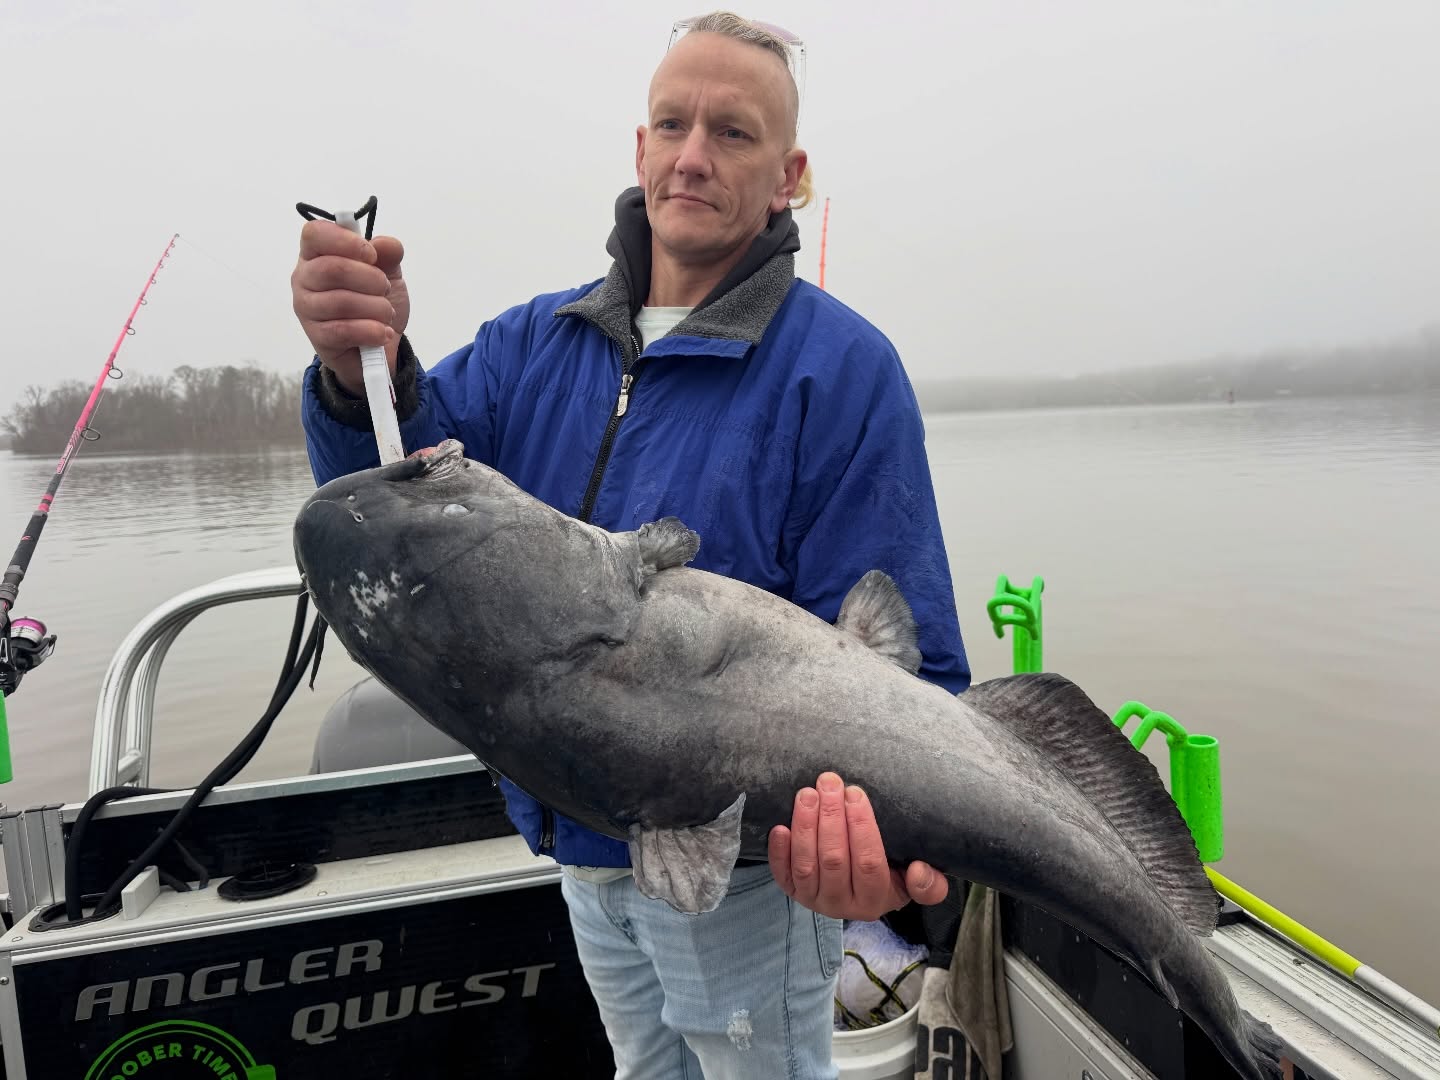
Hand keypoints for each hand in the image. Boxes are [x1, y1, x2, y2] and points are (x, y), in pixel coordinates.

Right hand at [291, 219, 409, 395]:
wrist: (380, 347)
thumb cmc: (375, 302)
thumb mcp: (389, 273)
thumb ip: (389, 255)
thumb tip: (386, 244)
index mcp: (316, 254)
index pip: (314, 234)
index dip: (346, 240)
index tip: (371, 254)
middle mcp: (304, 278)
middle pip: (332, 269)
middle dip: (371, 279)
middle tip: (384, 288)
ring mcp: (307, 309)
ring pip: (341, 301)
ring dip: (376, 307)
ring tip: (386, 313)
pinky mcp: (317, 337)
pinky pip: (344, 331)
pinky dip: (372, 331)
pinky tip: (383, 332)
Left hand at [768, 771, 947, 919]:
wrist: (861, 895)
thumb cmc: (891, 877)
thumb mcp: (915, 884)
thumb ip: (929, 884)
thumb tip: (920, 871)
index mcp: (876, 901)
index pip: (869, 863)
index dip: (861, 827)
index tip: (855, 793)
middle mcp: (843, 905)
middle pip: (834, 859)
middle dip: (831, 816)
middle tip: (829, 782)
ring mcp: (815, 900)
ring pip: (807, 864)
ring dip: (805, 826)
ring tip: (807, 794)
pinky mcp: (794, 893)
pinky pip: (782, 875)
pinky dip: (779, 852)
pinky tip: (780, 828)